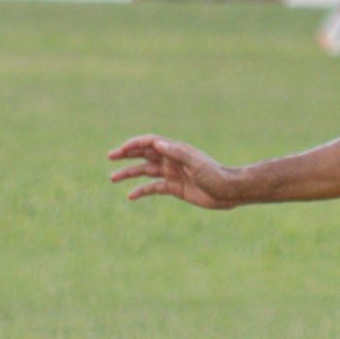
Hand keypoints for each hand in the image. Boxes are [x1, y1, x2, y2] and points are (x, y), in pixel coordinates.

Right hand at [107, 134, 240, 208]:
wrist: (229, 191)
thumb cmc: (215, 175)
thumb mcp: (196, 164)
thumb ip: (178, 153)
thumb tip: (158, 144)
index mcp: (176, 151)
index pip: (150, 143)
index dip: (135, 144)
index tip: (121, 150)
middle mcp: (171, 160)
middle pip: (144, 154)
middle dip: (126, 155)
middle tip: (110, 157)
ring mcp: (172, 174)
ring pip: (145, 171)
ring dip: (129, 173)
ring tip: (112, 178)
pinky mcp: (174, 188)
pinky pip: (153, 187)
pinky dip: (141, 190)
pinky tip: (130, 195)